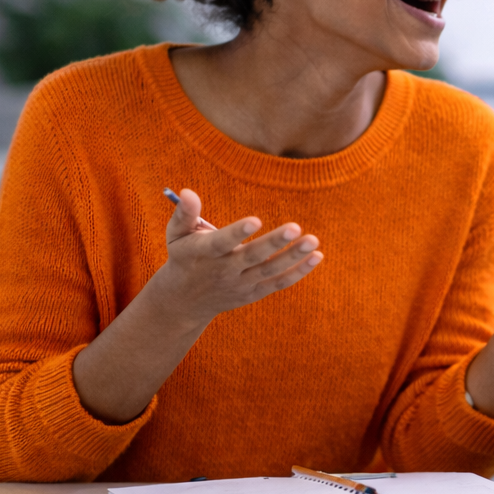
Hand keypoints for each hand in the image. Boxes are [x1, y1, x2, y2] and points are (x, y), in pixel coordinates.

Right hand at [150, 188, 323, 327]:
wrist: (184, 302)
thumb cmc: (184, 257)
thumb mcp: (176, 235)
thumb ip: (185, 213)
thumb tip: (187, 191)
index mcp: (203, 253)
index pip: (221, 243)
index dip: (237, 232)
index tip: (255, 220)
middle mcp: (223, 271)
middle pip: (251, 257)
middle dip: (273, 243)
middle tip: (295, 227)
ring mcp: (240, 284)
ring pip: (269, 271)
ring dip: (293, 256)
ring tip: (313, 240)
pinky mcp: (253, 293)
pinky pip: (279, 283)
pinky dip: (298, 272)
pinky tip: (317, 257)